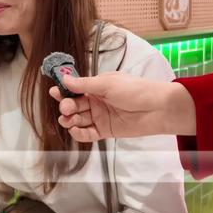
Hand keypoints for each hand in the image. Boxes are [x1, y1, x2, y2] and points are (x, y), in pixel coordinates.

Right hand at [49, 72, 195, 141]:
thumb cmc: (134, 90)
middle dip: (67, 106)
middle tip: (66, 108)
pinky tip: (76, 130)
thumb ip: (85, 84)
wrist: (158, 108)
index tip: (54, 92)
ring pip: (79, 120)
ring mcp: (101, 116)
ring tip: (68, 120)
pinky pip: (88, 133)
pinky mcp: (106, 131)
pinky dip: (80, 133)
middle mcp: (97, 100)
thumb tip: (64, 79)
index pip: (76, 88)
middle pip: (75, 105)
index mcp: (97, 85)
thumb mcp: (107, 83)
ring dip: (70, 120)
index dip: (64, 91)